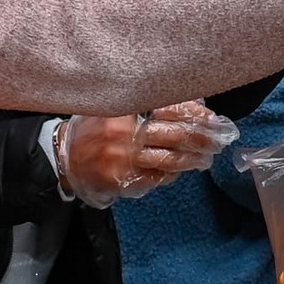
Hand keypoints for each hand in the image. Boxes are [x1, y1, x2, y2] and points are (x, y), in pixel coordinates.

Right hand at [57, 108, 231, 207]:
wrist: (65, 156)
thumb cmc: (95, 128)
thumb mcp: (117, 107)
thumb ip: (149, 103)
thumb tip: (193, 103)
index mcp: (126, 110)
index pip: (170, 109)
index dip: (195, 114)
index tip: (212, 119)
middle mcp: (125, 134)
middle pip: (175, 135)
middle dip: (202, 139)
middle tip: (218, 140)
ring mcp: (124, 159)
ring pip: (169, 160)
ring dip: (192, 160)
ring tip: (206, 157)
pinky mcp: (123, 180)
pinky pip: (156, 178)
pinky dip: (172, 174)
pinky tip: (181, 169)